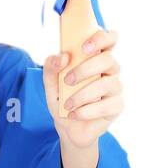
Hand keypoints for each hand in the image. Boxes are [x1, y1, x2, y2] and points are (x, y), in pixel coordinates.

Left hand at [43, 29, 123, 148]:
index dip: (101, 38)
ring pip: (106, 83)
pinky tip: (74, 115)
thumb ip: (51, 68)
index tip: (84, 47)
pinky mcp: (117, 106)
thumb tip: (62, 57)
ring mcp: (116, 87)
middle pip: (108, 59)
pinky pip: (106, 105)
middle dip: (85, 69)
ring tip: (67, 105)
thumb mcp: (50, 85)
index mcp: (96, 58)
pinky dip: (86, 111)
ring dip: (82, 95)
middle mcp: (110, 70)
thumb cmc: (63, 100)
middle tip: (67, 80)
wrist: (68, 129)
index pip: (109, 39)